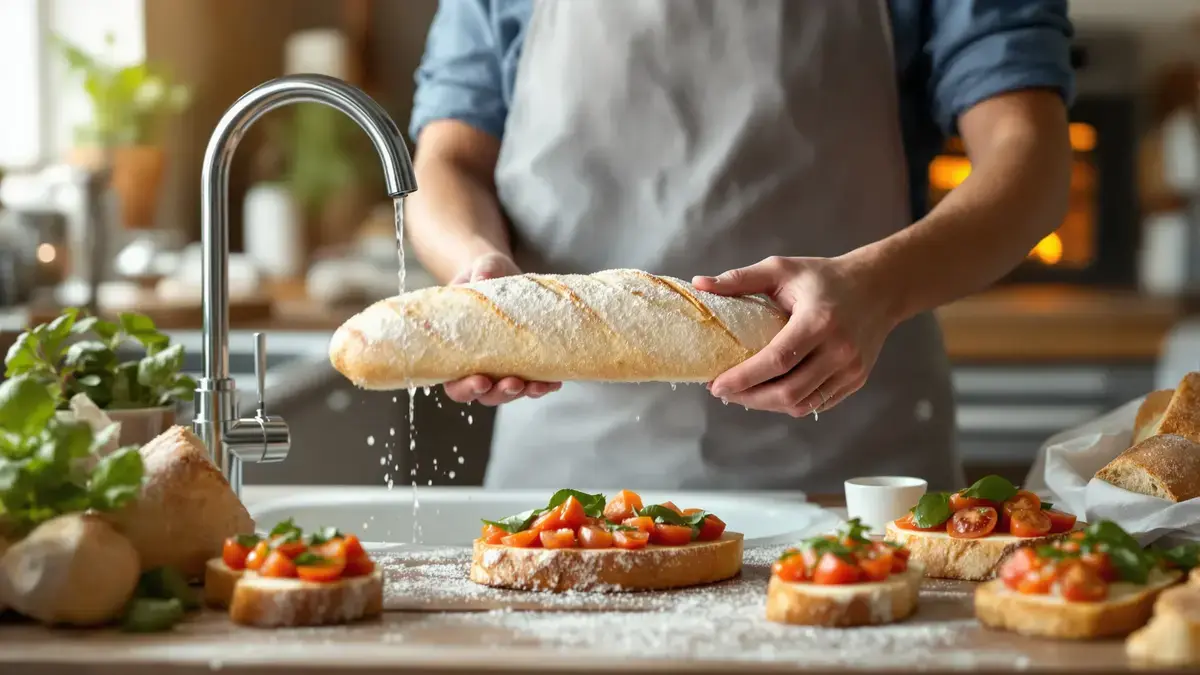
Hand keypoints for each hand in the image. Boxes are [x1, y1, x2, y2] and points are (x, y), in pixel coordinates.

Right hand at [443, 252, 562, 405]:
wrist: (503, 274)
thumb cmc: (484, 273)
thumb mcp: (482, 267)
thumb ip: (482, 272)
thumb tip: (483, 279)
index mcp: (456, 348)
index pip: (452, 381)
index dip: (464, 388)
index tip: (481, 381)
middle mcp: (477, 363)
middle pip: (484, 394)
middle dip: (499, 394)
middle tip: (514, 384)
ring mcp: (501, 365)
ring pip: (508, 392)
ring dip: (523, 393)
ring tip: (539, 385)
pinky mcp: (522, 362)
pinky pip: (531, 381)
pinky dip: (542, 385)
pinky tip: (553, 381)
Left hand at [692, 256, 896, 416]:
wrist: (879, 287)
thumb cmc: (824, 277)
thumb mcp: (782, 269)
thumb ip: (740, 279)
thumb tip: (699, 285)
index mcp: (819, 321)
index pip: (776, 361)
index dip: (743, 378)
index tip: (715, 384)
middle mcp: (839, 350)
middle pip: (788, 392)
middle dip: (748, 398)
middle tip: (722, 391)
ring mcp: (851, 369)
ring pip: (801, 404)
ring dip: (766, 404)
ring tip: (742, 393)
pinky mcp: (856, 380)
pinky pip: (816, 404)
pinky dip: (789, 403)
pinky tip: (769, 392)